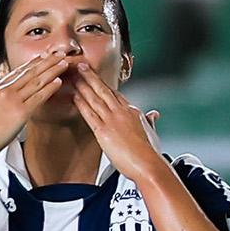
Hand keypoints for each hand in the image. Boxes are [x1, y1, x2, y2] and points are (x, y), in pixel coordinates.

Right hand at [0, 55, 71, 162]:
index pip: (17, 72)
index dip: (32, 64)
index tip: (43, 57)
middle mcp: (4, 90)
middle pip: (30, 72)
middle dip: (46, 62)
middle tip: (59, 54)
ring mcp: (13, 100)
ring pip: (36, 82)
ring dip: (52, 71)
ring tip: (64, 63)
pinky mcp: (20, 113)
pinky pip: (38, 98)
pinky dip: (50, 88)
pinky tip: (59, 81)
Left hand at [71, 64, 162, 181]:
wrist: (147, 163)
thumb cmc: (149, 152)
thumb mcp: (152, 132)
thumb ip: (150, 121)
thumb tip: (154, 115)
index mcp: (132, 112)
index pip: (115, 94)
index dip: (104, 85)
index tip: (97, 77)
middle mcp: (121, 112)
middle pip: (104, 90)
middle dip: (91, 77)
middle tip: (81, 66)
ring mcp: (112, 120)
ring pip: (95, 98)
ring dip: (83, 86)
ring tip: (74, 76)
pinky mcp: (104, 131)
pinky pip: (90, 114)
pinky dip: (81, 104)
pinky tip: (74, 96)